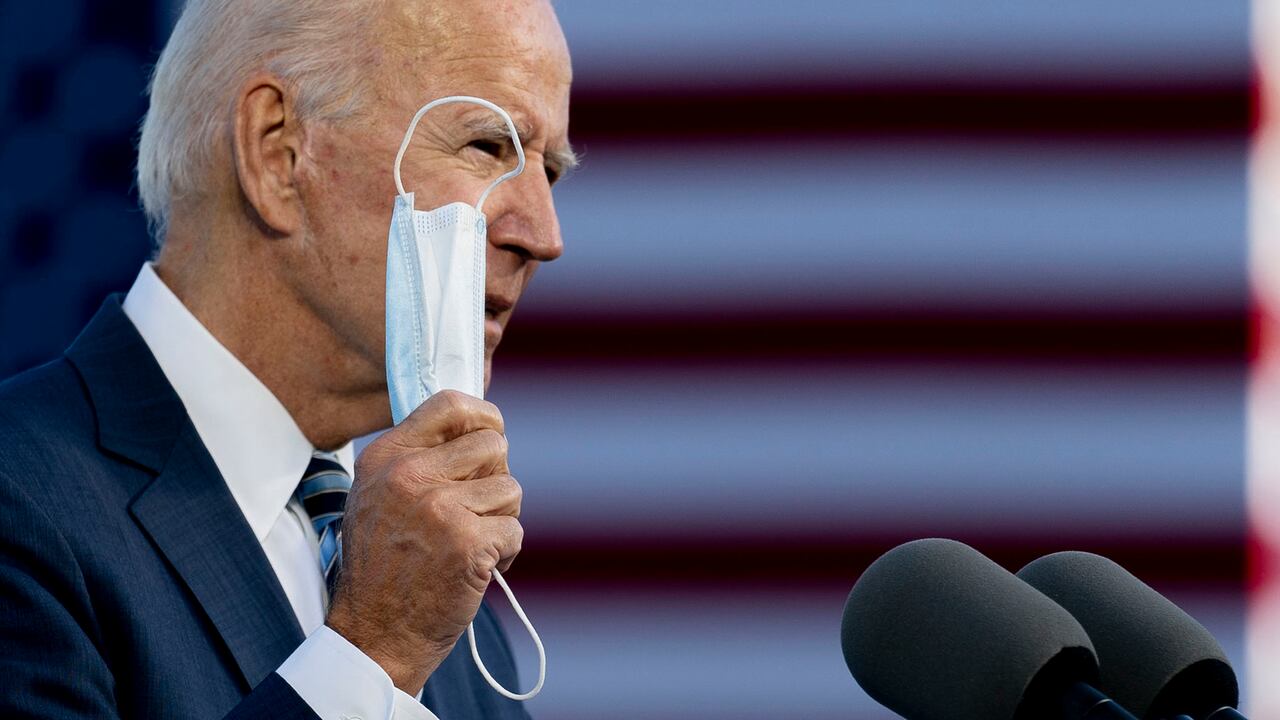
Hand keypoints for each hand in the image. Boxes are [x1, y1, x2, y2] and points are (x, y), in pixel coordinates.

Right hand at [325, 390, 522, 693]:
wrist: (374, 635)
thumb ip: (415, 459)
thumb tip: (472, 426)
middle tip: (478, 508)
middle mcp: (410, 476)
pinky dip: (506, 552)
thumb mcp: (376, 497)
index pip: (450, 404)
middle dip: (496, 476)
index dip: (483, 416)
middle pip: (493, 444)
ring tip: (472, 543)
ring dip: (501, 518)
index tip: (491, 434)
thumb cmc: (383, 568)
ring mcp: (440, 508)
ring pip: (510, 488)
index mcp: (386, 457)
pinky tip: (477, 568)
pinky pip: (515, 529)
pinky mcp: (468, 543)